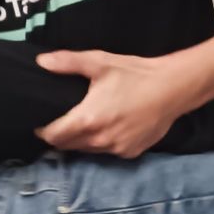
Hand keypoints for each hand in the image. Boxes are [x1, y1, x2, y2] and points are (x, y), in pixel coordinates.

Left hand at [34, 48, 205, 157]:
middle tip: (58, 124)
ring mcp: (117, 148)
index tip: (39, 124)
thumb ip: (67, 62)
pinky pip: (108, 152)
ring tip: (80, 125)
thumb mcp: (99, 62)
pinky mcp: (131, 152)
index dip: (43, 132)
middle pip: (68, 146)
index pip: (54, 137)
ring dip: (80, 141)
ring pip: (88, 150)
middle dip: (60, 137)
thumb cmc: (135, 74)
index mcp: (88, 119)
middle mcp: (101, 139)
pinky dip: (102, 144)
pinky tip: (105, 129)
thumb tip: (41, 61)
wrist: (174, 87)